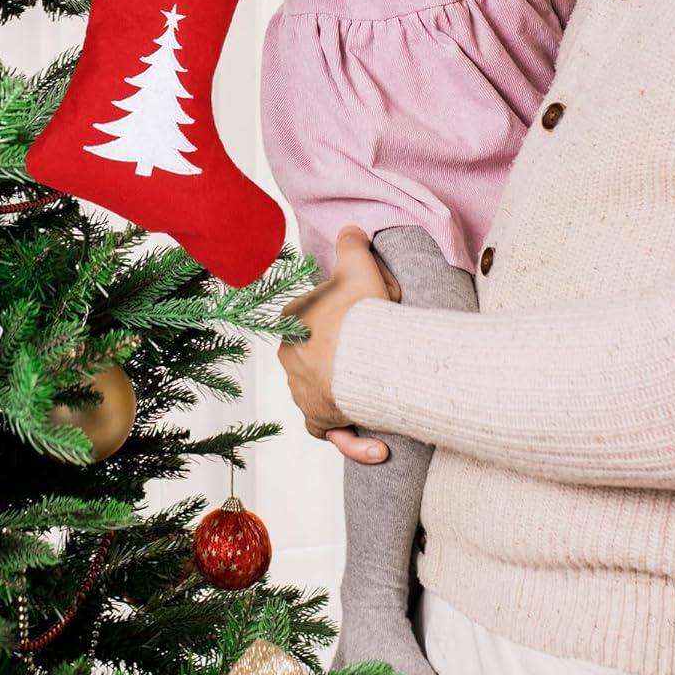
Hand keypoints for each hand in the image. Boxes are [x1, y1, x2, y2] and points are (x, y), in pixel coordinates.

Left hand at [277, 226, 399, 458]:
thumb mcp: (360, 266)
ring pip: (325, 393)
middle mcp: (290, 357)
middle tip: (382, 354)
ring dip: (352, 397)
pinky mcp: (318, 418)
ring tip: (383, 396)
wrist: (371, 358)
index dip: (346, 314)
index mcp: (292, 321)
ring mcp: (302, 390)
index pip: (315, 316)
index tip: (372, 315)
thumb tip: (350, 228)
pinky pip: (332, 431)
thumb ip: (352, 244)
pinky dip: (354, 439)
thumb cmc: (364, 312)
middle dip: (349, 357)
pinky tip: (380, 445)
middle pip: (321, 355)